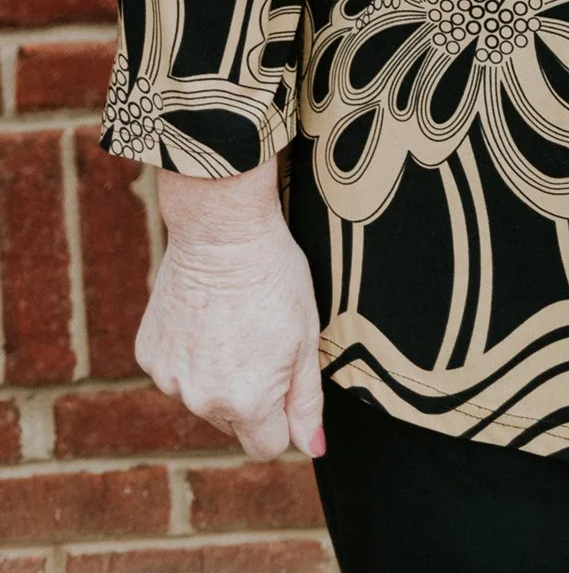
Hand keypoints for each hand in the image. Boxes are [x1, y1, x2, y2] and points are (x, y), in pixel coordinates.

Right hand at [134, 159, 323, 460]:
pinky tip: (202, 316)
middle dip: (250, 393)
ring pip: (203, 395)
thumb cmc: (273, 277)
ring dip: (217, 374)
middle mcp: (202, 401)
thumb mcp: (307, 338)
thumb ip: (307, 401)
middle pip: (233, 421)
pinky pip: (176, 370)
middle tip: (260, 338)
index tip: (284, 381)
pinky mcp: (149, 355)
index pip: (266, 445)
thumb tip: (312, 447)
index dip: (281, 417)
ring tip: (230, 321)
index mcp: (247, 403)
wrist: (220, 230)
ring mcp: (170, 379)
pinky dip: (189, 352)